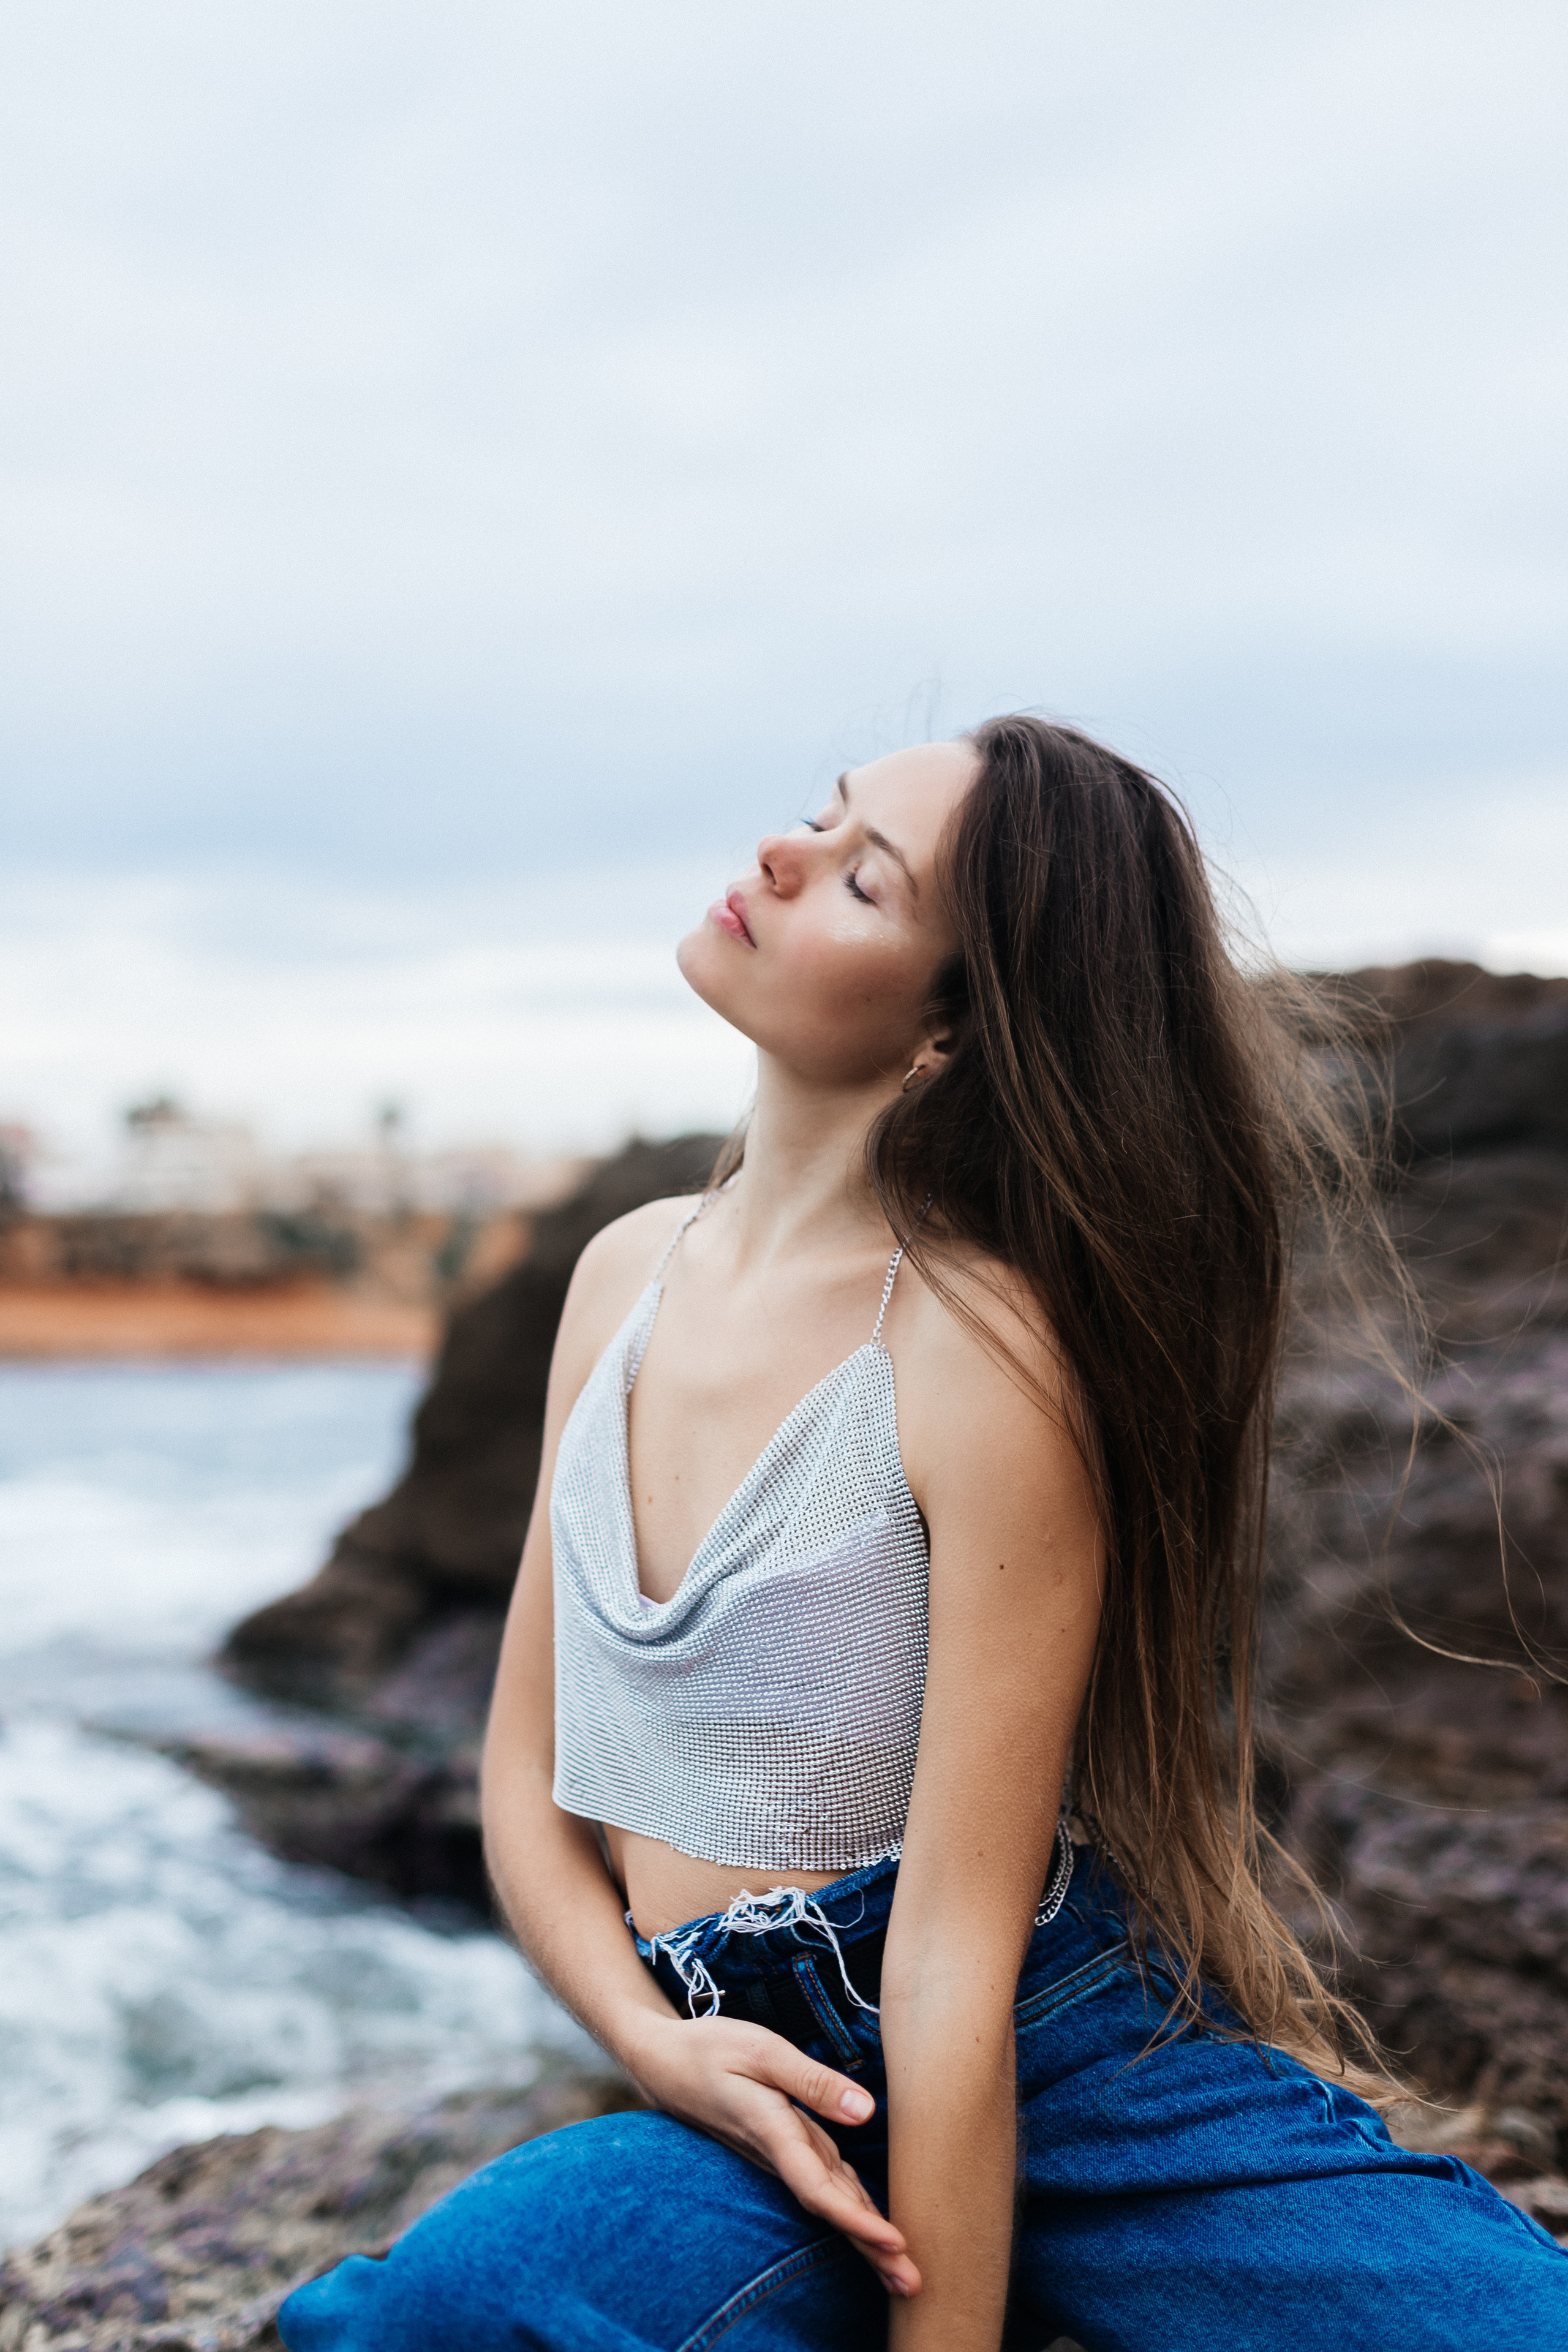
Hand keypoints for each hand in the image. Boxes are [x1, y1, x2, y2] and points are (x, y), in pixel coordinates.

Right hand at [624, 2012, 920, 2298]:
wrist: (662, 2061)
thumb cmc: (709, 2048)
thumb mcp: (761, 2050)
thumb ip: (812, 2081)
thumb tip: (865, 2112)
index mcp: (773, 2131)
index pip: (820, 2188)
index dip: (857, 2220)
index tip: (895, 2244)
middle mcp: (777, 2153)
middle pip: (831, 2208)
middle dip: (870, 2249)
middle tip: (913, 2284)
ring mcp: (777, 2153)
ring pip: (828, 2199)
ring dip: (864, 2235)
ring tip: (902, 2271)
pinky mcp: (779, 2144)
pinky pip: (820, 2181)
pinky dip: (849, 2205)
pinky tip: (873, 2221)